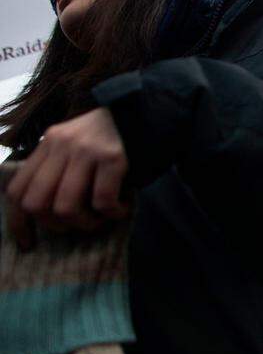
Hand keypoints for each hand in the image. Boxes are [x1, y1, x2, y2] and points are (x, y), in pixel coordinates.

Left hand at [5, 108, 130, 249]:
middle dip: (56, 225)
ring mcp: (86, 150)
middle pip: (36, 203)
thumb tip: (46, 211)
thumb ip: (60, 166)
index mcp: (48, 143)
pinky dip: (113, 213)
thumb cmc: (117, 136)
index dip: (19, 223)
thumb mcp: (78, 144)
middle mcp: (61, 144)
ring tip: (102, 219)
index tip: (30, 242)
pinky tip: (123, 208)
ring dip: (85, 223)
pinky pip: (102, 200)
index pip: (16, 190)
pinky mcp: (113, 157)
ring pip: (66, 207)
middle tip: (78, 224)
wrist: (154, 110)